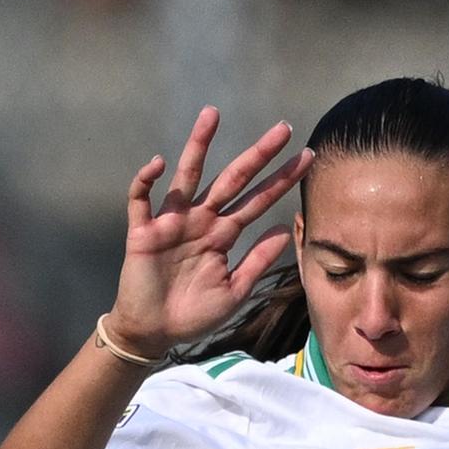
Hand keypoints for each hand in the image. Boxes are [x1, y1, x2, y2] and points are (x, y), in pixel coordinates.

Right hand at [111, 108, 308, 357]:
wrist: (153, 333)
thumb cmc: (193, 315)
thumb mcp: (234, 291)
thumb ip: (258, 261)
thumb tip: (285, 229)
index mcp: (223, 234)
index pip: (257, 200)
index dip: (281, 180)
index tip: (307, 156)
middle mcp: (201, 220)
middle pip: (232, 179)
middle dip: (257, 155)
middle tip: (283, 128)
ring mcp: (172, 222)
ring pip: (188, 176)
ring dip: (198, 145)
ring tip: (212, 115)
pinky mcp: (143, 232)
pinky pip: (141, 198)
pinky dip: (146, 180)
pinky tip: (159, 163)